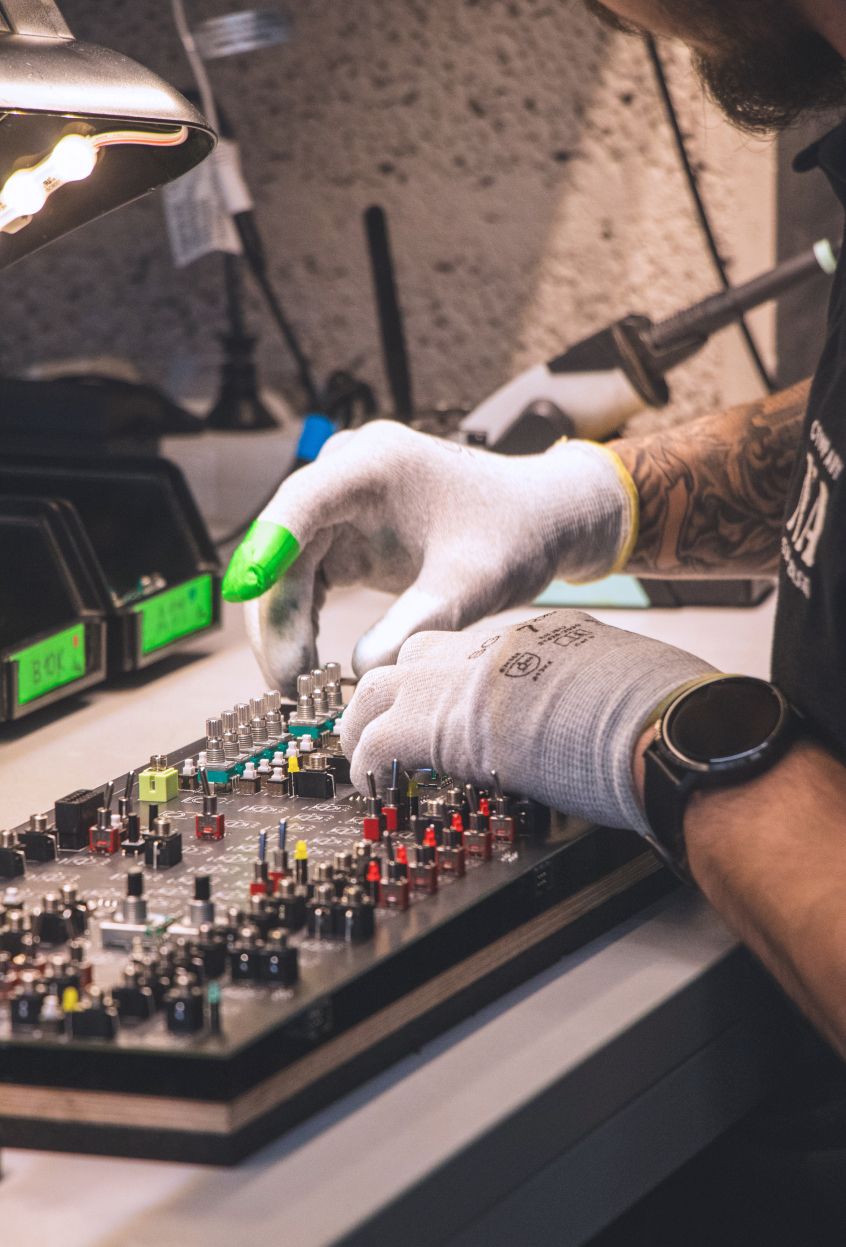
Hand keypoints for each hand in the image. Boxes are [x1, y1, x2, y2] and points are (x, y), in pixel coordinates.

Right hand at [222, 421, 636, 693]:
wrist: (539, 517)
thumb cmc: (514, 535)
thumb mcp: (472, 585)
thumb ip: (418, 624)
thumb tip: (359, 671)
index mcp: (374, 465)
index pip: (300, 505)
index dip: (266, 549)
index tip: (246, 593)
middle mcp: (345, 474)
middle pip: (282, 544)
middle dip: (277, 615)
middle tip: (288, 683)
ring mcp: (340, 502)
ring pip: (285, 566)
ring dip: (284, 625)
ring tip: (299, 685)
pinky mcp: (343, 531)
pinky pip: (304, 576)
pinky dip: (303, 620)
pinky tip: (308, 664)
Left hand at [340, 609, 715, 833]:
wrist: (663, 726)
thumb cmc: (670, 717)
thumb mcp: (634, 687)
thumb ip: (602, 696)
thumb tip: (610, 726)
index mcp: (545, 636)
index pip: (475, 651)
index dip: (453, 684)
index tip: (449, 711)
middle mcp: (495, 645)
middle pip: (416, 654)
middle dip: (394, 691)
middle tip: (384, 726)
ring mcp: (462, 678)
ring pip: (380, 686)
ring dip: (368, 723)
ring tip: (364, 758)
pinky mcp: (439, 722)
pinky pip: (378, 740)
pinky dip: (369, 764)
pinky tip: (373, 786)